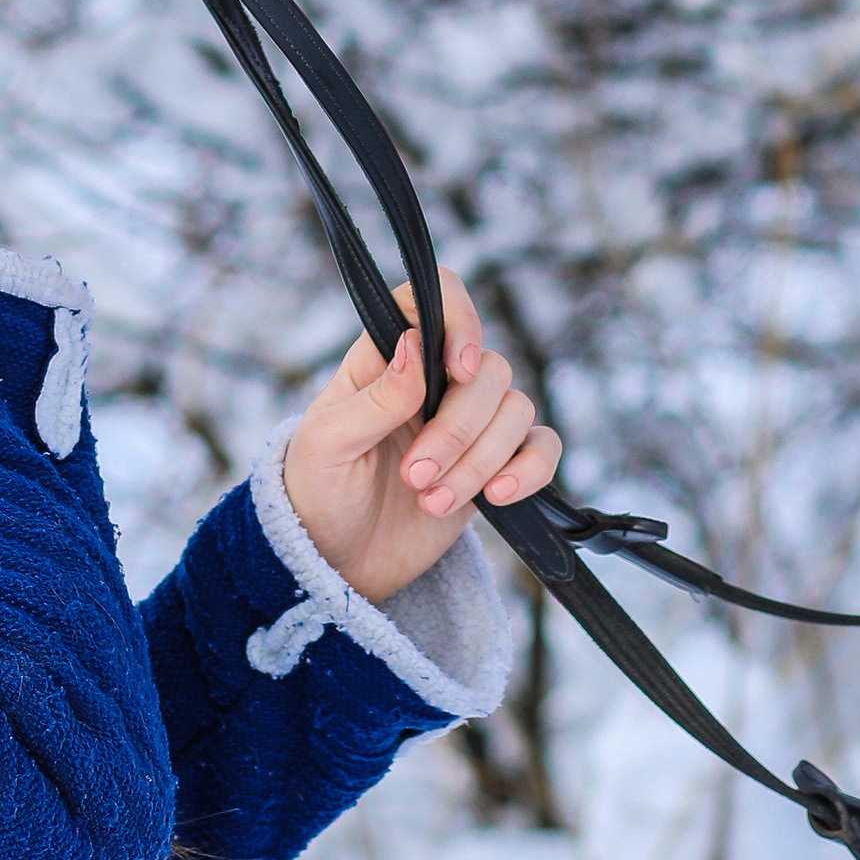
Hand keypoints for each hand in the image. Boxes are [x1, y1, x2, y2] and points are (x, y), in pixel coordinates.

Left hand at [281, 270, 559, 606]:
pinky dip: (529, 470)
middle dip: (457, 430)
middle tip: (414, 476)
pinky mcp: (494, 465)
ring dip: (479, 462)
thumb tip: (415, 346)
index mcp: (386, 360)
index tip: (458, 368)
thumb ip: (374, 398)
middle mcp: (433, 382)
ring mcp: (468, 423)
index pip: (433, 301)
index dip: (459, 319)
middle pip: (486, 368)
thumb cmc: (318, 491)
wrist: (334, 558)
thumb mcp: (327, 445)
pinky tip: (497, 497)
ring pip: (516, 409)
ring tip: (431, 501)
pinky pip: (541, 447)